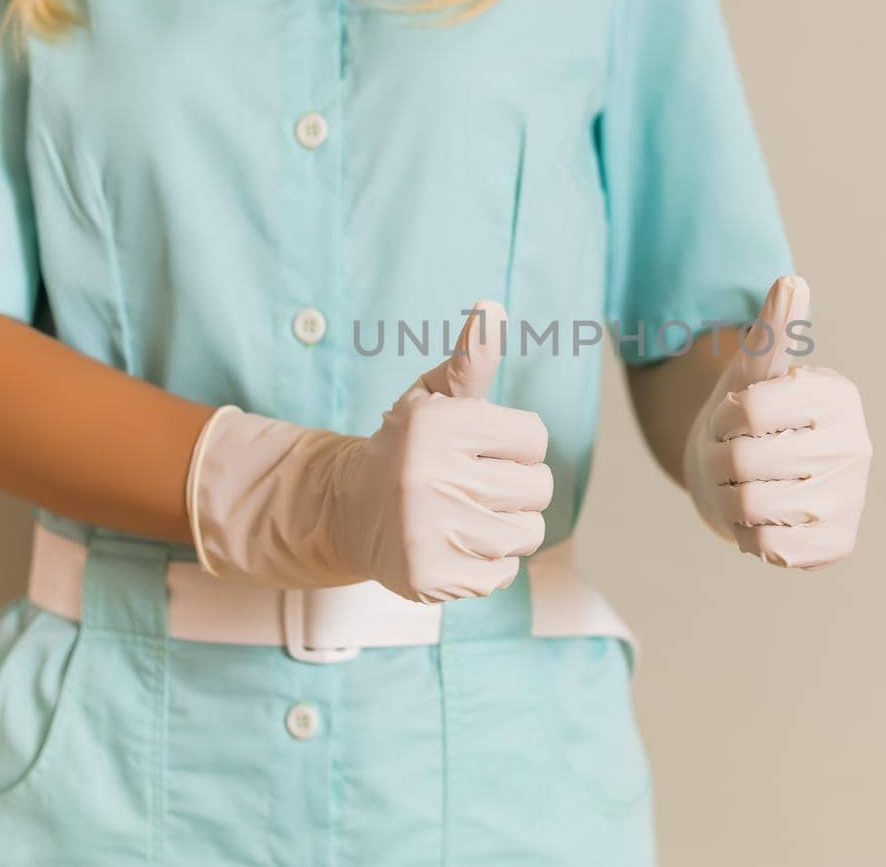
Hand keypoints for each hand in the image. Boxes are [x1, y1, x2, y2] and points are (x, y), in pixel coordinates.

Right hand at [329, 302, 551, 601]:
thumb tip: (494, 308)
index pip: (535, 437)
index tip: (483, 449)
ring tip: (466, 515)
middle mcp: (430, 477)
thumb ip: (470, 360)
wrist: (347, 511)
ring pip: (527, 533)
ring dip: (507, 527)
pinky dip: (488, 563)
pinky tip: (455, 545)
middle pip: (539, 488)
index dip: (515, 444)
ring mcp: (429, 531)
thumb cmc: (408, 448)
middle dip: (515, 487)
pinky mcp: (430, 577)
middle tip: (475, 485)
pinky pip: (504, 573)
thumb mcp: (431, 399)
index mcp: (437, 425)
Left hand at [683, 276, 871, 568]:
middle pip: (745, 462)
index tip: (734, 417)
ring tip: (742, 485)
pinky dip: (749, 534)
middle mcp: (855, 447)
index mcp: (838, 397)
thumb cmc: (748, 417)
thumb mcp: (751, 373)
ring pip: (752, 506)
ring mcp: (850, 498)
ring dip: (729, 499)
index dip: (723, 418)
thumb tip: (792, 281)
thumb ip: (770, 332)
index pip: (749, 410)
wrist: (748, 475)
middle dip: (721, 461)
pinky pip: (770, 548)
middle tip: (733, 457)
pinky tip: (761, 517)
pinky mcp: (838, 543)